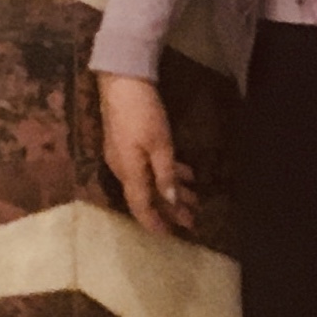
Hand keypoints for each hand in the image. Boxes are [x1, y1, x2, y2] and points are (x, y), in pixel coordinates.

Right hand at [97, 73, 198, 236]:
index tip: (171, 235)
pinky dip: (167, 172)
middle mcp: (123, 168)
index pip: (141, 206)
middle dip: (171, 209)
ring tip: (195, 200)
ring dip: (172, 191)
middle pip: (148, 196)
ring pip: (150, 181)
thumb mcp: (160, 145)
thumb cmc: (142, 113)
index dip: (156, 222)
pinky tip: (185, 175)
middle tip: (192, 220)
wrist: (122, 81)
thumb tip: (170, 201)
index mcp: (129, 172)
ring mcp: (125, 156)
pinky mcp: (129, 144)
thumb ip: (165, 174)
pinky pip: (149, 166)